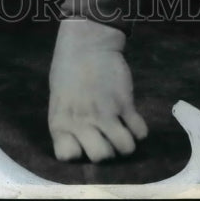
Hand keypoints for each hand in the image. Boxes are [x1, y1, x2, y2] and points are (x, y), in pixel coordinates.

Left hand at [48, 18, 147, 161]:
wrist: (87, 42)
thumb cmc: (68, 69)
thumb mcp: (59, 98)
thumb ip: (67, 122)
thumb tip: (79, 144)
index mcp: (60, 121)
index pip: (66, 157)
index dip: (77, 152)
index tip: (81, 141)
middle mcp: (82, 121)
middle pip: (101, 158)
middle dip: (107, 150)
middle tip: (106, 135)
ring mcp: (105, 113)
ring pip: (125, 149)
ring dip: (125, 142)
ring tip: (121, 129)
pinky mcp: (125, 103)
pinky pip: (140, 132)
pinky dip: (139, 129)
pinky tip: (132, 119)